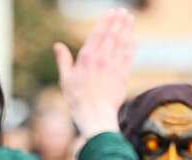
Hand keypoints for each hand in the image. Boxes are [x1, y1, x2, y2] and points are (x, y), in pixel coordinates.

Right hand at [54, 9, 134, 138]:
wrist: (95, 116)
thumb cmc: (77, 100)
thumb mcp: (65, 79)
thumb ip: (63, 60)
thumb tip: (57, 45)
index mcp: (86, 58)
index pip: (98, 34)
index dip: (106, 21)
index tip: (111, 12)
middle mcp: (101, 59)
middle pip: (112, 35)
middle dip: (119, 21)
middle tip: (123, 11)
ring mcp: (114, 67)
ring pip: (122, 43)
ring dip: (127, 29)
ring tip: (130, 19)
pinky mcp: (122, 76)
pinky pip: (128, 57)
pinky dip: (131, 47)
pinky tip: (133, 40)